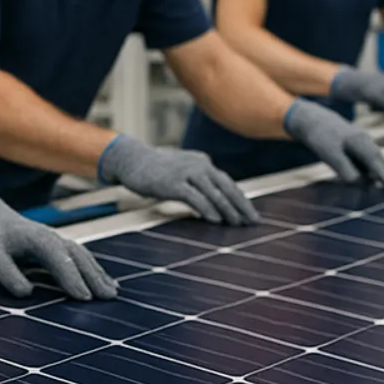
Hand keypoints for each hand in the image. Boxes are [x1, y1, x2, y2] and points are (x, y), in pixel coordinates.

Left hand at [0, 190, 117, 300]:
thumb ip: (6, 273)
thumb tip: (27, 293)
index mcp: (37, 239)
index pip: (59, 259)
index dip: (72, 278)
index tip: (85, 298)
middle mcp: (52, 238)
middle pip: (78, 257)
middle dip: (94, 277)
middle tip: (109, 299)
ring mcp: (58, 241)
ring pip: (83, 257)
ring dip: (98, 274)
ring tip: (113, 293)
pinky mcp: (58, 247)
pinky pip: (81, 258)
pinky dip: (95, 270)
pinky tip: (106, 282)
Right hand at [98, 136, 258, 225]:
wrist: (131, 159)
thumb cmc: (153, 169)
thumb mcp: (180, 171)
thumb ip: (196, 182)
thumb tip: (211, 204)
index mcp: (202, 162)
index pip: (227, 182)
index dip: (241, 199)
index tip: (250, 214)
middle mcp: (198, 165)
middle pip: (226, 187)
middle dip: (241, 206)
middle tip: (252, 221)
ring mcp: (186, 173)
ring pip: (214, 193)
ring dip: (228, 210)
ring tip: (237, 224)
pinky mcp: (173, 183)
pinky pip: (196, 197)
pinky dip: (208, 209)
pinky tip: (216, 220)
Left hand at [284, 100, 383, 194]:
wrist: (316, 120)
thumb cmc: (321, 137)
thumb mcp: (328, 152)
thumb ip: (342, 166)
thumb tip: (357, 182)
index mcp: (358, 141)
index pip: (373, 159)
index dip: (382, 173)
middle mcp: (367, 142)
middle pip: (383, 161)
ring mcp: (366, 145)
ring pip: (381, 162)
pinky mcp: (362, 150)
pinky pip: (375, 163)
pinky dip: (383, 173)